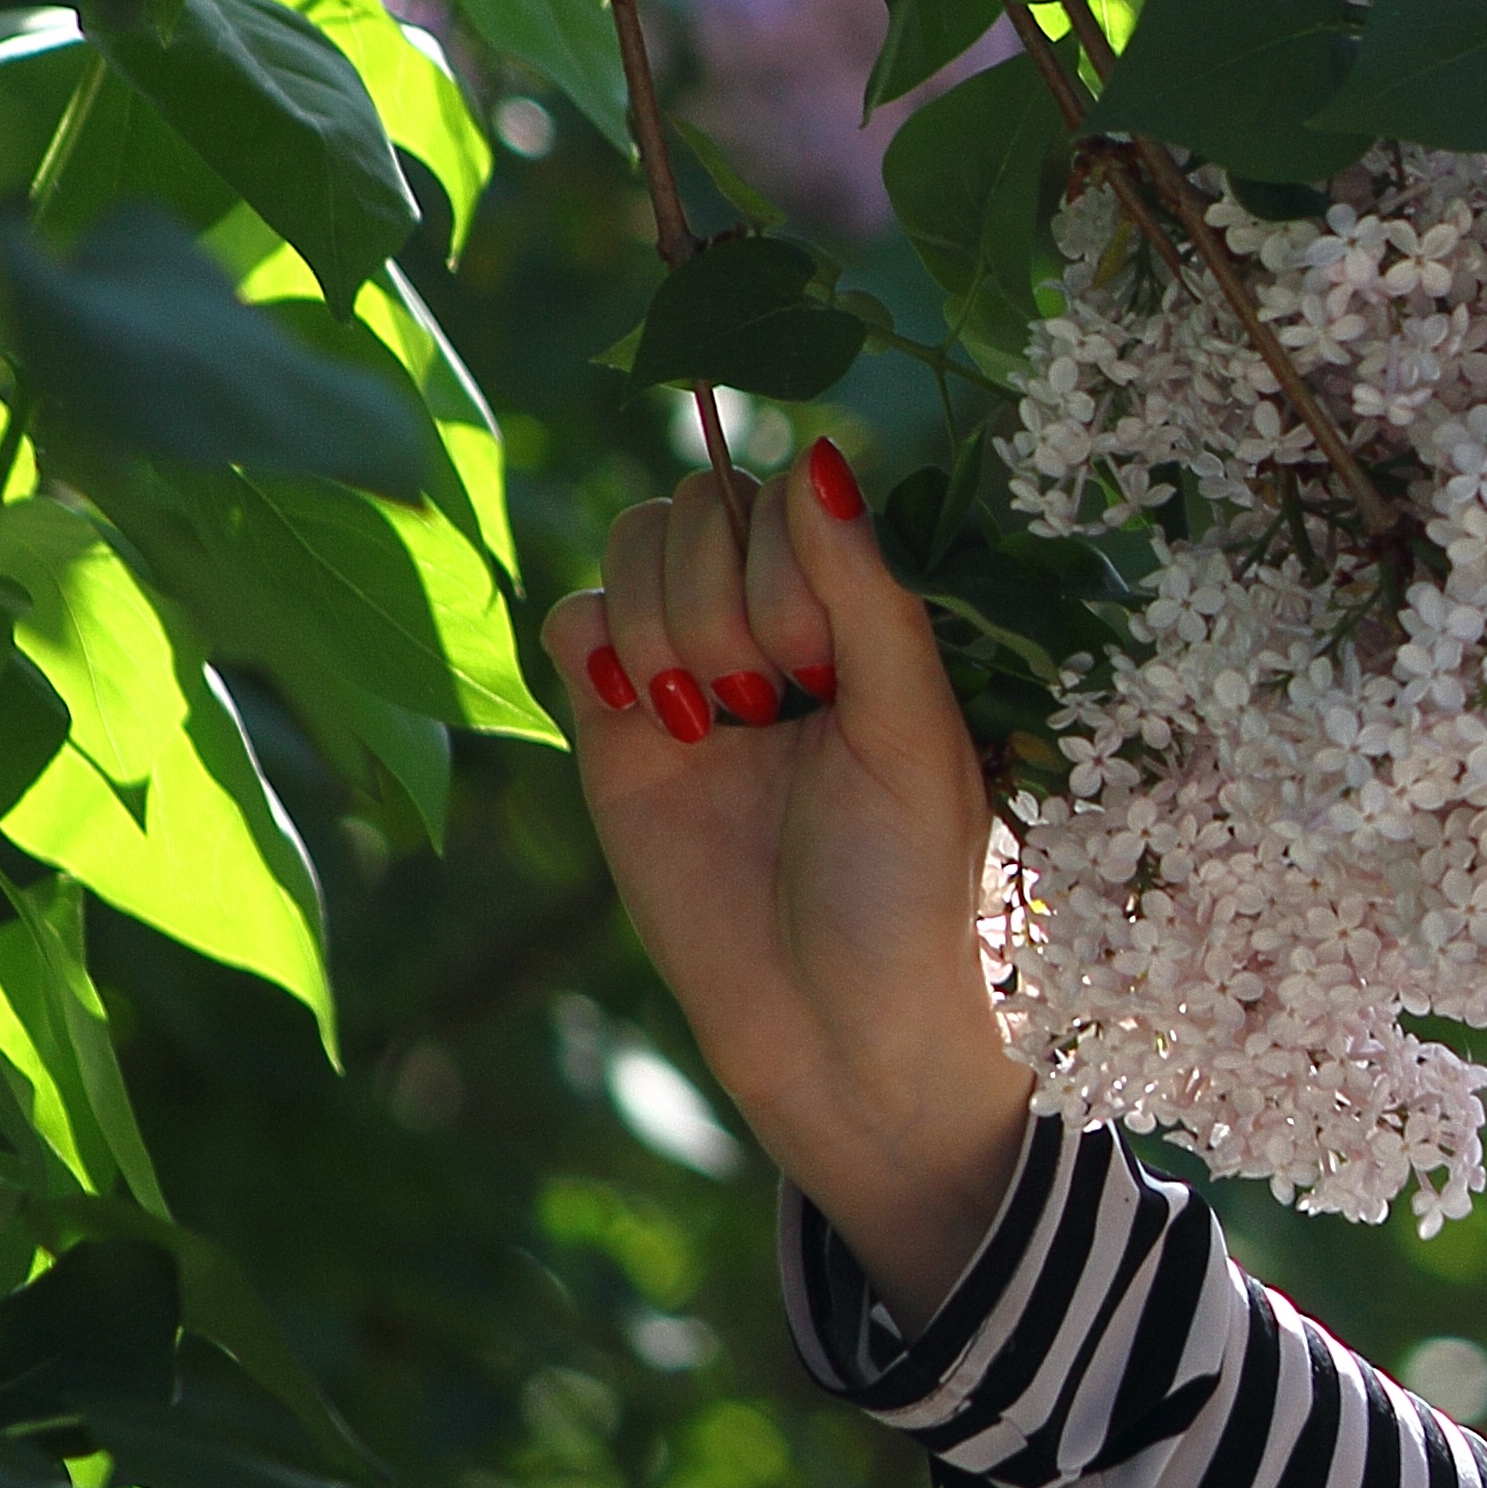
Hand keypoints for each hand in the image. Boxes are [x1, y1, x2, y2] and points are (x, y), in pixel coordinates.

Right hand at [542, 441, 1030, 1323]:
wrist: (837, 1032)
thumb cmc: (907, 885)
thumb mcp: (913, 730)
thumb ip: (865, 593)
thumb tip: (821, 454)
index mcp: (863, 618)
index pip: (789, 495)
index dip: (788, 555)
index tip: (820, 665)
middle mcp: (775, 630)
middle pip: (703, 504)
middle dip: (728, 591)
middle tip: (769, 703)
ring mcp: (689, 674)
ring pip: (635, 546)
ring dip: (669, 616)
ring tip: (716, 723)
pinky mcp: (614, 735)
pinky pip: (573, 621)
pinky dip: (598, 643)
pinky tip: (652, 717)